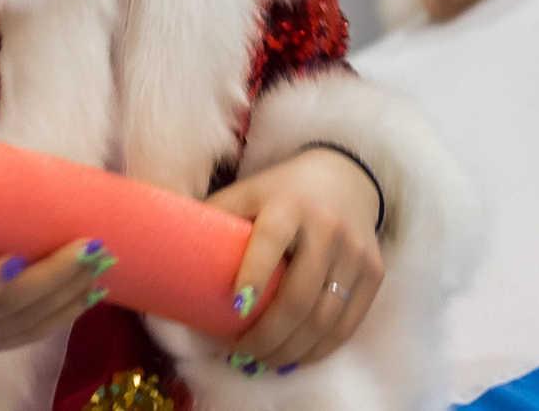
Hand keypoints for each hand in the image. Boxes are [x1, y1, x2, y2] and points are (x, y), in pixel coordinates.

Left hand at [207, 149, 384, 375]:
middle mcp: (327, 227)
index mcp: (289, 203)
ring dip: (291, 350)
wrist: (345, 177)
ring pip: (325, 318)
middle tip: (241, 353)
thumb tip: (164, 249)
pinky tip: (295, 356)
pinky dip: (320, 348)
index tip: (235, 308)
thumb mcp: (248, 191)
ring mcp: (355, 252)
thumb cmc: (282, 191)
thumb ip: (215, 216)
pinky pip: (348, 323)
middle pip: (300, 296)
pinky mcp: (374, 272)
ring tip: (263, 361)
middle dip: (268, 335)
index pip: (271, 241)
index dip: (253, 276)